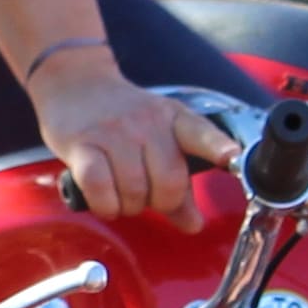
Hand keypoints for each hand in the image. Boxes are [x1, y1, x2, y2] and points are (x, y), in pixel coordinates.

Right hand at [29, 47, 227, 223]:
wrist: (75, 83)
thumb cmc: (121, 118)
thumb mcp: (158, 139)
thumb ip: (178, 185)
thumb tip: (194, 225)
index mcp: (174, 119)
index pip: (200, 133)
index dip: (217, 147)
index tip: (231, 158)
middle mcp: (147, 123)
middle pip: (168, 182)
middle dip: (160, 203)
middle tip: (146, 197)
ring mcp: (114, 132)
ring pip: (134, 190)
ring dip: (129, 207)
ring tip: (122, 196)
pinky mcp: (82, 144)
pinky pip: (99, 188)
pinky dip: (105, 205)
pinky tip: (104, 201)